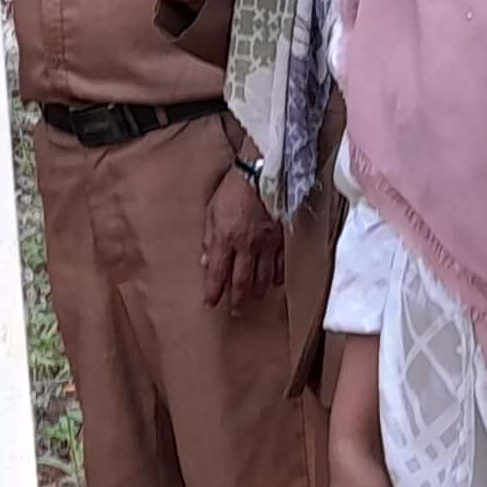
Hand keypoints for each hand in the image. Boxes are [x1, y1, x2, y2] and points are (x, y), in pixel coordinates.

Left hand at [197, 165, 281, 304]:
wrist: (262, 173)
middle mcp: (246, 247)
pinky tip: (275, 284)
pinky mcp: (281, 239)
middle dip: (237, 300)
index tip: (210, 303)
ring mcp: (266, 245)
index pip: (217, 274)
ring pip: (263, 277)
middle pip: (241, 281)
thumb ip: (209, 239)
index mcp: (225, 239)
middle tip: (235, 313)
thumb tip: (205, 262)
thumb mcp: (211, 211)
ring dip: (258, 292)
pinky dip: (277, 277)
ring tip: (254, 300)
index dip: (213, 291)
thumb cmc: (232, 189)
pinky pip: (280, 265)